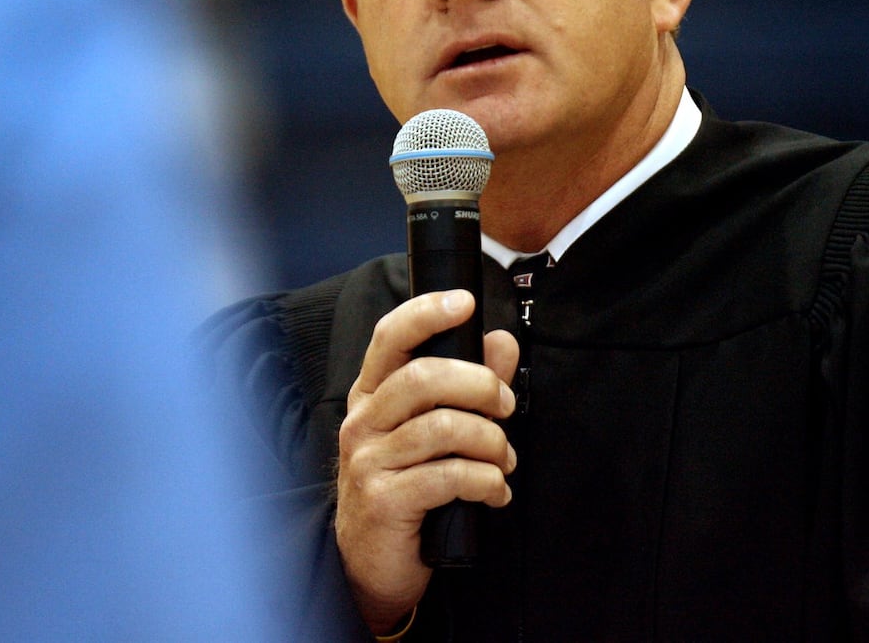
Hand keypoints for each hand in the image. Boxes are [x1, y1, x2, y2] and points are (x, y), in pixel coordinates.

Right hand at [334, 289, 518, 633]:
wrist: (371, 566)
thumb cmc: (405, 490)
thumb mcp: (433, 435)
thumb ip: (468, 386)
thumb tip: (501, 341)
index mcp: (371, 396)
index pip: (389, 338)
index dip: (426, 313)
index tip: (466, 302)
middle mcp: (363, 422)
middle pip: (424, 377)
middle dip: (480, 385)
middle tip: (505, 405)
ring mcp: (369, 461)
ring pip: (443, 428)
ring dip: (491, 442)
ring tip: (505, 460)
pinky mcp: (385, 499)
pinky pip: (448, 476)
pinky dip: (486, 481)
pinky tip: (496, 492)